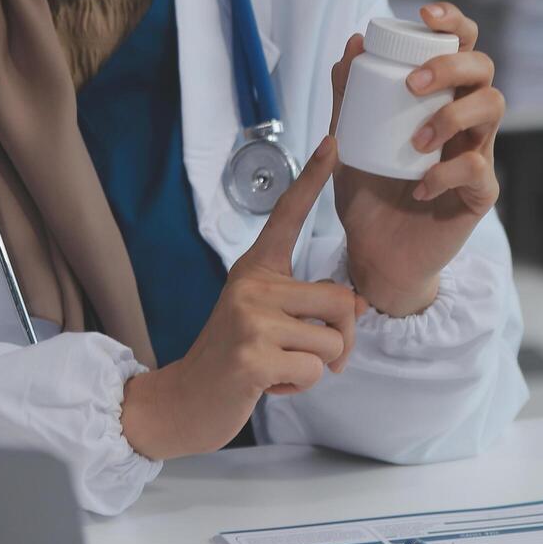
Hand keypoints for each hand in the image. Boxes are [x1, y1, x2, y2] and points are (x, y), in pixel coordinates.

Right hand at [122, 138, 363, 460]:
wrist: (184, 399)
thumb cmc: (233, 359)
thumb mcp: (266, 321)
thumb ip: (307, 307)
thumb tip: (358, 307)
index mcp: (255, 270)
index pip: (286, 217)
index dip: (311, 180)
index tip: (331, 144)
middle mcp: (251, 286)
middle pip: (341, 301)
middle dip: (341, 339)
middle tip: (310, 355)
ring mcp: (250, 320)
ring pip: (332, 342)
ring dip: (317, 367)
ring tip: (278, 367)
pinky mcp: (252, 357)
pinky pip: (314, 370)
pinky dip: (299, 385)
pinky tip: (267, 383)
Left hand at [330, 2, 504, 316]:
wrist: (374, 256)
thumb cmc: (368, 196)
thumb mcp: (347, 143)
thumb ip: (347, 99)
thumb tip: (352, 44)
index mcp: (440, 100)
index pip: (461, 47)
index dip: (454, 22)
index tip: (426, 15)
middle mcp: (464, 122)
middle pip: (484, 69)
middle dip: (452, 66)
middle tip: (414, 84)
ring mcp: (477, 155)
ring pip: (494, 109)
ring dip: (453, 116)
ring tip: (416, 141)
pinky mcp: (479, 194)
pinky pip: (477, 169)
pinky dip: (446, 172)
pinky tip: (419, 185)